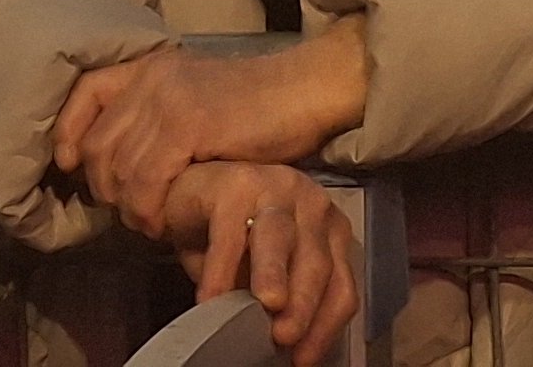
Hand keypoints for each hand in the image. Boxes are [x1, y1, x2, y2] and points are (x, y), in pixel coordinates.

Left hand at [52, 32, 368, 233]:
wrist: (307, 91)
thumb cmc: (258, 106)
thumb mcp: (197, 100)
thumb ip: (156, 119)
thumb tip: (113, 164)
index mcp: (152, 65)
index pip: (86, 92)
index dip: (68, 133)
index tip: (70, 166)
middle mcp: (153, 77)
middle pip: (97, 143)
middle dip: (105, 187)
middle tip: (131, 210)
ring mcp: (169, 99)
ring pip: (119, 169)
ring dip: (129, 207)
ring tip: (151, 221)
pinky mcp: (189, 125)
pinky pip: (146, 180)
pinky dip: (149, 209)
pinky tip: (165, 221)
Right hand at [148, 161, 360, 366]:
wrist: (192, 195)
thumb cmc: (235, 237)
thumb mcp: (264, 271)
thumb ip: (283, 296)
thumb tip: (284, 344)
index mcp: (328, 230)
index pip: (340, 282)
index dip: (326, 323)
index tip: (306, 358)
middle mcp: (311, 204)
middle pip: (316, 260)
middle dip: (304, 301)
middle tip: (287, 335)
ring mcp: (275, 188)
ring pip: (279, 236)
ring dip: (274, 273)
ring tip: (268, 304)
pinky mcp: (235, 183)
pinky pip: (229, 230)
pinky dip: (220, 267)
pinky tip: (212, 296)